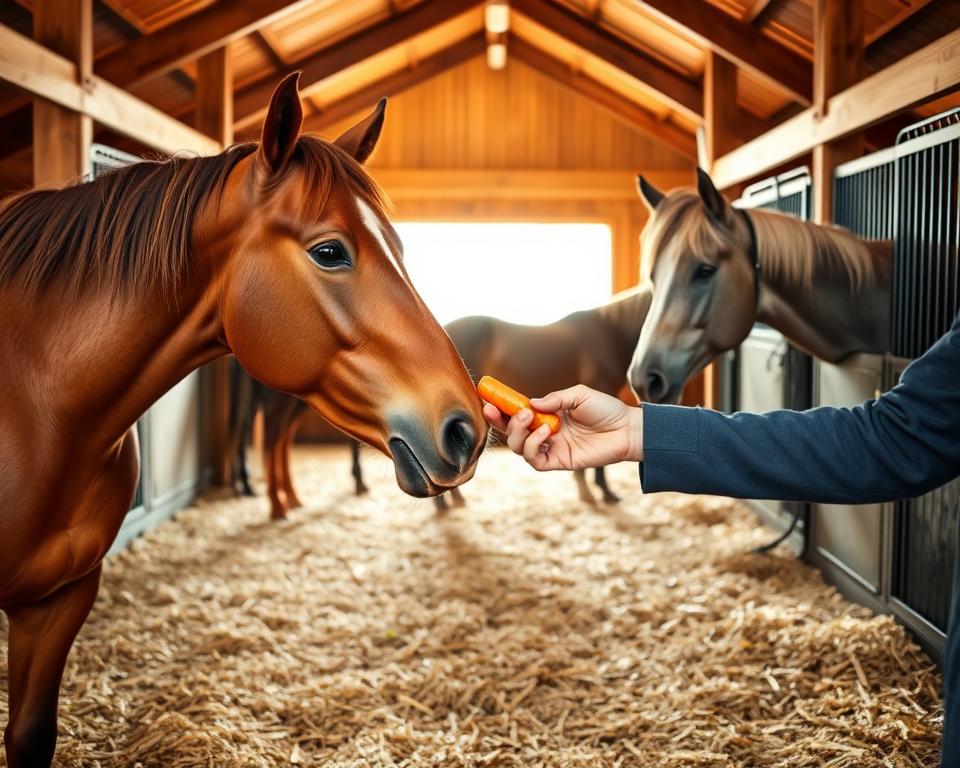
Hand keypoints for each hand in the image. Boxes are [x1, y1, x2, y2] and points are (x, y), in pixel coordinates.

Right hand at [482, 384, 642, 470]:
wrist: (626, 429)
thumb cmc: (605, 409)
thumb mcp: (578, 395)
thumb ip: (554, 399)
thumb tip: (529, 404)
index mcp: (547, 415)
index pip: (517, 414)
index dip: (500, 409)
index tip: (487, 399)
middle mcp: (545, 433)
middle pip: (511, 433)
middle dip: (501, 422)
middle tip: (500, 409)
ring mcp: (551, 448)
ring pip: (518, 448)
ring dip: (518, 433)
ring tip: (531, 419)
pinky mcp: (559, 462)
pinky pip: (535, 460)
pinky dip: (533, 446)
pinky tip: (545, 433)